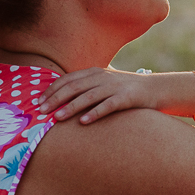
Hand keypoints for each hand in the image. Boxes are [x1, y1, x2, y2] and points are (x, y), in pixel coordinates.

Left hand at [39, 67, 158, 123]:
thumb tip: (61, 96)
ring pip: (88, 96)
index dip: (52, 89)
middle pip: (74, 86)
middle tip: (41, 111)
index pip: (68, 78)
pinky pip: (108, 106)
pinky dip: (95, 113)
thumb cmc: (126, 89)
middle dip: (55, 98)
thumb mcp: (105, 83)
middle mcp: (103, 77)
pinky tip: (84, 122)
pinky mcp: (127, 98)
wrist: (156, 89)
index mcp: (95, 72)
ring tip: (57, 118)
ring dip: (71, 107)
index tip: (38, 101)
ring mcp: (116, 87)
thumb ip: (86, 86)